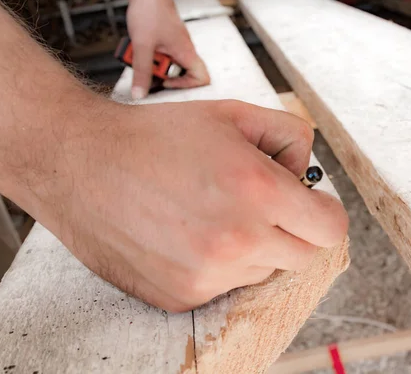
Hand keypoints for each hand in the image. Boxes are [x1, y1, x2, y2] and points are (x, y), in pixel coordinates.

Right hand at [50, 99, 347, 311]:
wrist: (81, 163)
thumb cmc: (155, 137)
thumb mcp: (233, 115)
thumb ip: (288, 136)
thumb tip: (307, 170)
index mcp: (257, 192)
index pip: (329, 229)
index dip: (324, 214)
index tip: (312, 206)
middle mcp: (237, 241)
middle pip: (303, 255)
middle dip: (292, 230)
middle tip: (260, 205)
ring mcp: (209, 274)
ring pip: (263, 270)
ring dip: (253, 247)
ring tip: (212, 213)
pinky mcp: (183, 295)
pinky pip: (225, 285)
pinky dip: (219, 264)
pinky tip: (187, 233)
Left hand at [125, 0, 209, 98]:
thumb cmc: (150, 9)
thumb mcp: (143, 46)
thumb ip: (142, 73)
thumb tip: (141, 94)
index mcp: (186, 52)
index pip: (201, 78)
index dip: (186, 86)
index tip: (167, 83)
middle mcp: (183, 49)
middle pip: (179, 73)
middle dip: (160, 73)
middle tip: (147, 66)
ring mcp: (174, 44)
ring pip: (167, 64)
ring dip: (151, 63)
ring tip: (139, 53)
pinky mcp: (165, 39)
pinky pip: (160, 54)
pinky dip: (149, 54)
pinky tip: (138, 47)